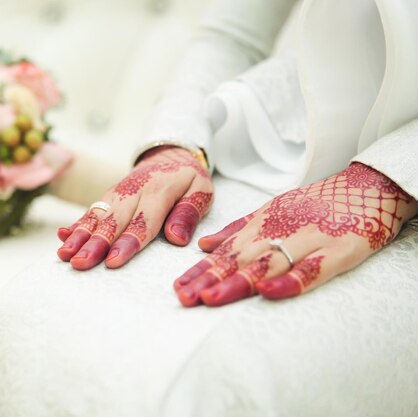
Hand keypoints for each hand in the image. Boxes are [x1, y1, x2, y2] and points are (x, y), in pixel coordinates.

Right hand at [57, 146, 212, 269]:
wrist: (169, 154)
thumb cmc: (188, 179)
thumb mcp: (201, 191)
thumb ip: (189, 213)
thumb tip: (177, 238)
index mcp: (159, 192)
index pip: (143, 222)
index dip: (127, 243)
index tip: (113, 261)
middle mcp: (133, 192)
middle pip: (113, 221)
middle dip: (95, 243)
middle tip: (81, 263)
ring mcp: (117, 193)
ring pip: (96, 216)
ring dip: (79, 236)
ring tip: (64, 255)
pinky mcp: (108, 196)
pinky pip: (90, 210)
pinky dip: (76, 223)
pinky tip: (63, 236)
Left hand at [174, 163, 417, 306]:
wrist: (363, 188)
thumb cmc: (313, 205)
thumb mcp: (270, 212)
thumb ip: (237, 230)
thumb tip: (205, 246)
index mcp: (260, 228)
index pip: (224, 254)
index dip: (200, 272)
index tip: (178, 289)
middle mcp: (277, 234)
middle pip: (238, 261)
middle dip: (208, 279)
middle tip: (184, 297)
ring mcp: (306, 242)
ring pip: (267, 265)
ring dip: (238, 282)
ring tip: (211, 297)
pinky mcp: (336, 251)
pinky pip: (311, 269)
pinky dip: (290, 281)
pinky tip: (268, 292)